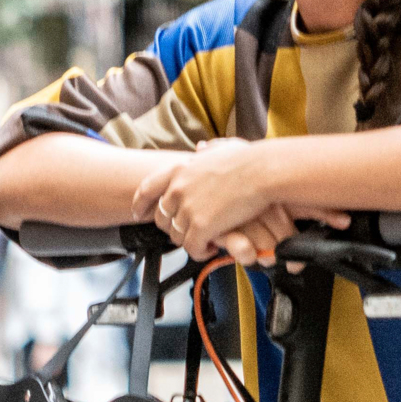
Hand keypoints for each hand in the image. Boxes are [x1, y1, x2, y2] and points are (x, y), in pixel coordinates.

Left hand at [147, 140, 301, 265]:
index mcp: (179, 170)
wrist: (262, 171)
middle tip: (189, 232)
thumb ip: (207, 151)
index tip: (138, 213)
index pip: (146, 189)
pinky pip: (192, 248)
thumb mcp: (221, 148)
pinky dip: (200, 252)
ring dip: (190, 241)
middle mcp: (177, 189)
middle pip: (162, 218)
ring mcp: (187, 209)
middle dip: (173, 228)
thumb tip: (201, 148)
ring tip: (206, 241)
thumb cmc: (249, 160)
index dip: (140, 204)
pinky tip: (212, 248)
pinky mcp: (200, 227)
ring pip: (177, 237)